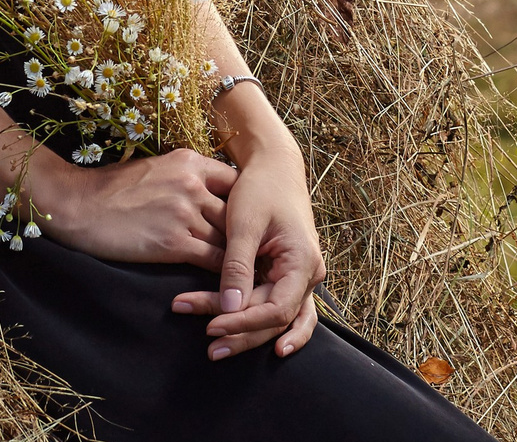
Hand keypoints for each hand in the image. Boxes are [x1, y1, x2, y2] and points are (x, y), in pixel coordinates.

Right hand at [32, 146, 235, 268]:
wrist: (80, 205)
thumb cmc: (115, 188)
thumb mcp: (156, 168)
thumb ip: (186, 177)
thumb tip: (210, 193)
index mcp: (189, 161)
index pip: (234, 181)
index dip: (246, 204)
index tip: (254, 221)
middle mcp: (192, 183)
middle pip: (236, 212)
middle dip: (249, 233)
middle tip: (264, 251)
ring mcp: (184, 212)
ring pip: (228, 238)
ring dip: (240, 257)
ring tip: (254, 272)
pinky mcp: (173, 242)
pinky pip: (211, 260)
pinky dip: (223, 274)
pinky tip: (229, 284)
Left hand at [171, 137, 324, 359]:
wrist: (274, 165)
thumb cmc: (260, 188)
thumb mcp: (245, 223)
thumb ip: (238, 266)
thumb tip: (229, 308)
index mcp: (302, 260)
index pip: (276, 309)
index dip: (244, 322)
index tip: (211, 325)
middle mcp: (309, 274)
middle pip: (275, 319)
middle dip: (239, 332)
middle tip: (207, 345)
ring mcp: (302, 276)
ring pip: (279, 320)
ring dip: (249, 335)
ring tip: (218, 351)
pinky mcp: (290, 274)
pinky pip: (283, 310)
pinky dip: (266, 327)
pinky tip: (250, 343)